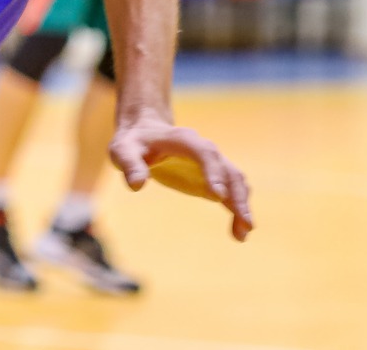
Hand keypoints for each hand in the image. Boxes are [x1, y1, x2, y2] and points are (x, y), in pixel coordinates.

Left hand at [110, 117, 252, 240]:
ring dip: (242, 204)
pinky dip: (237, 209)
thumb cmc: (133, 143)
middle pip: (228, 170)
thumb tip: (137, 184)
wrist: (145, 133)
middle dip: (237, 194)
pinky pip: (231, 192)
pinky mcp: (212, 178)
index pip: (204, 153)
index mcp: (183, 140)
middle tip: (244, 221)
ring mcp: (211, 164)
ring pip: (235, 181)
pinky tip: (238, 232)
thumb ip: (129, 164)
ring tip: (243, 233)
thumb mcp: (123, 150)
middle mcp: (203, 150)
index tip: (218, 196)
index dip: (213, 172)